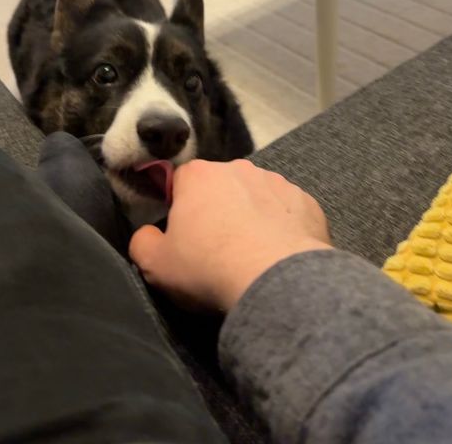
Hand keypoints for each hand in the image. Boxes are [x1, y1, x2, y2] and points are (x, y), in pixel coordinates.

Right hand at [129, 159, 331, 311]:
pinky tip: (279, 257)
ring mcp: (277, 183)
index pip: (181, 181)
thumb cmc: (209, 268)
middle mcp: (239, 169)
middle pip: (220, 186)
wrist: (277, 283)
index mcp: (199, 175)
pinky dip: (283, 229)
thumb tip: (147, 235)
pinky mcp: (308, 203)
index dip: (179, 207)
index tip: (184, 236)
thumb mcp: (155, 265)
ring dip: (252, 217)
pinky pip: (288, 213)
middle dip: (218, 210)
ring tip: (251, 256)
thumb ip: (142, 243)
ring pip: (257, 197)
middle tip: (217, 249)